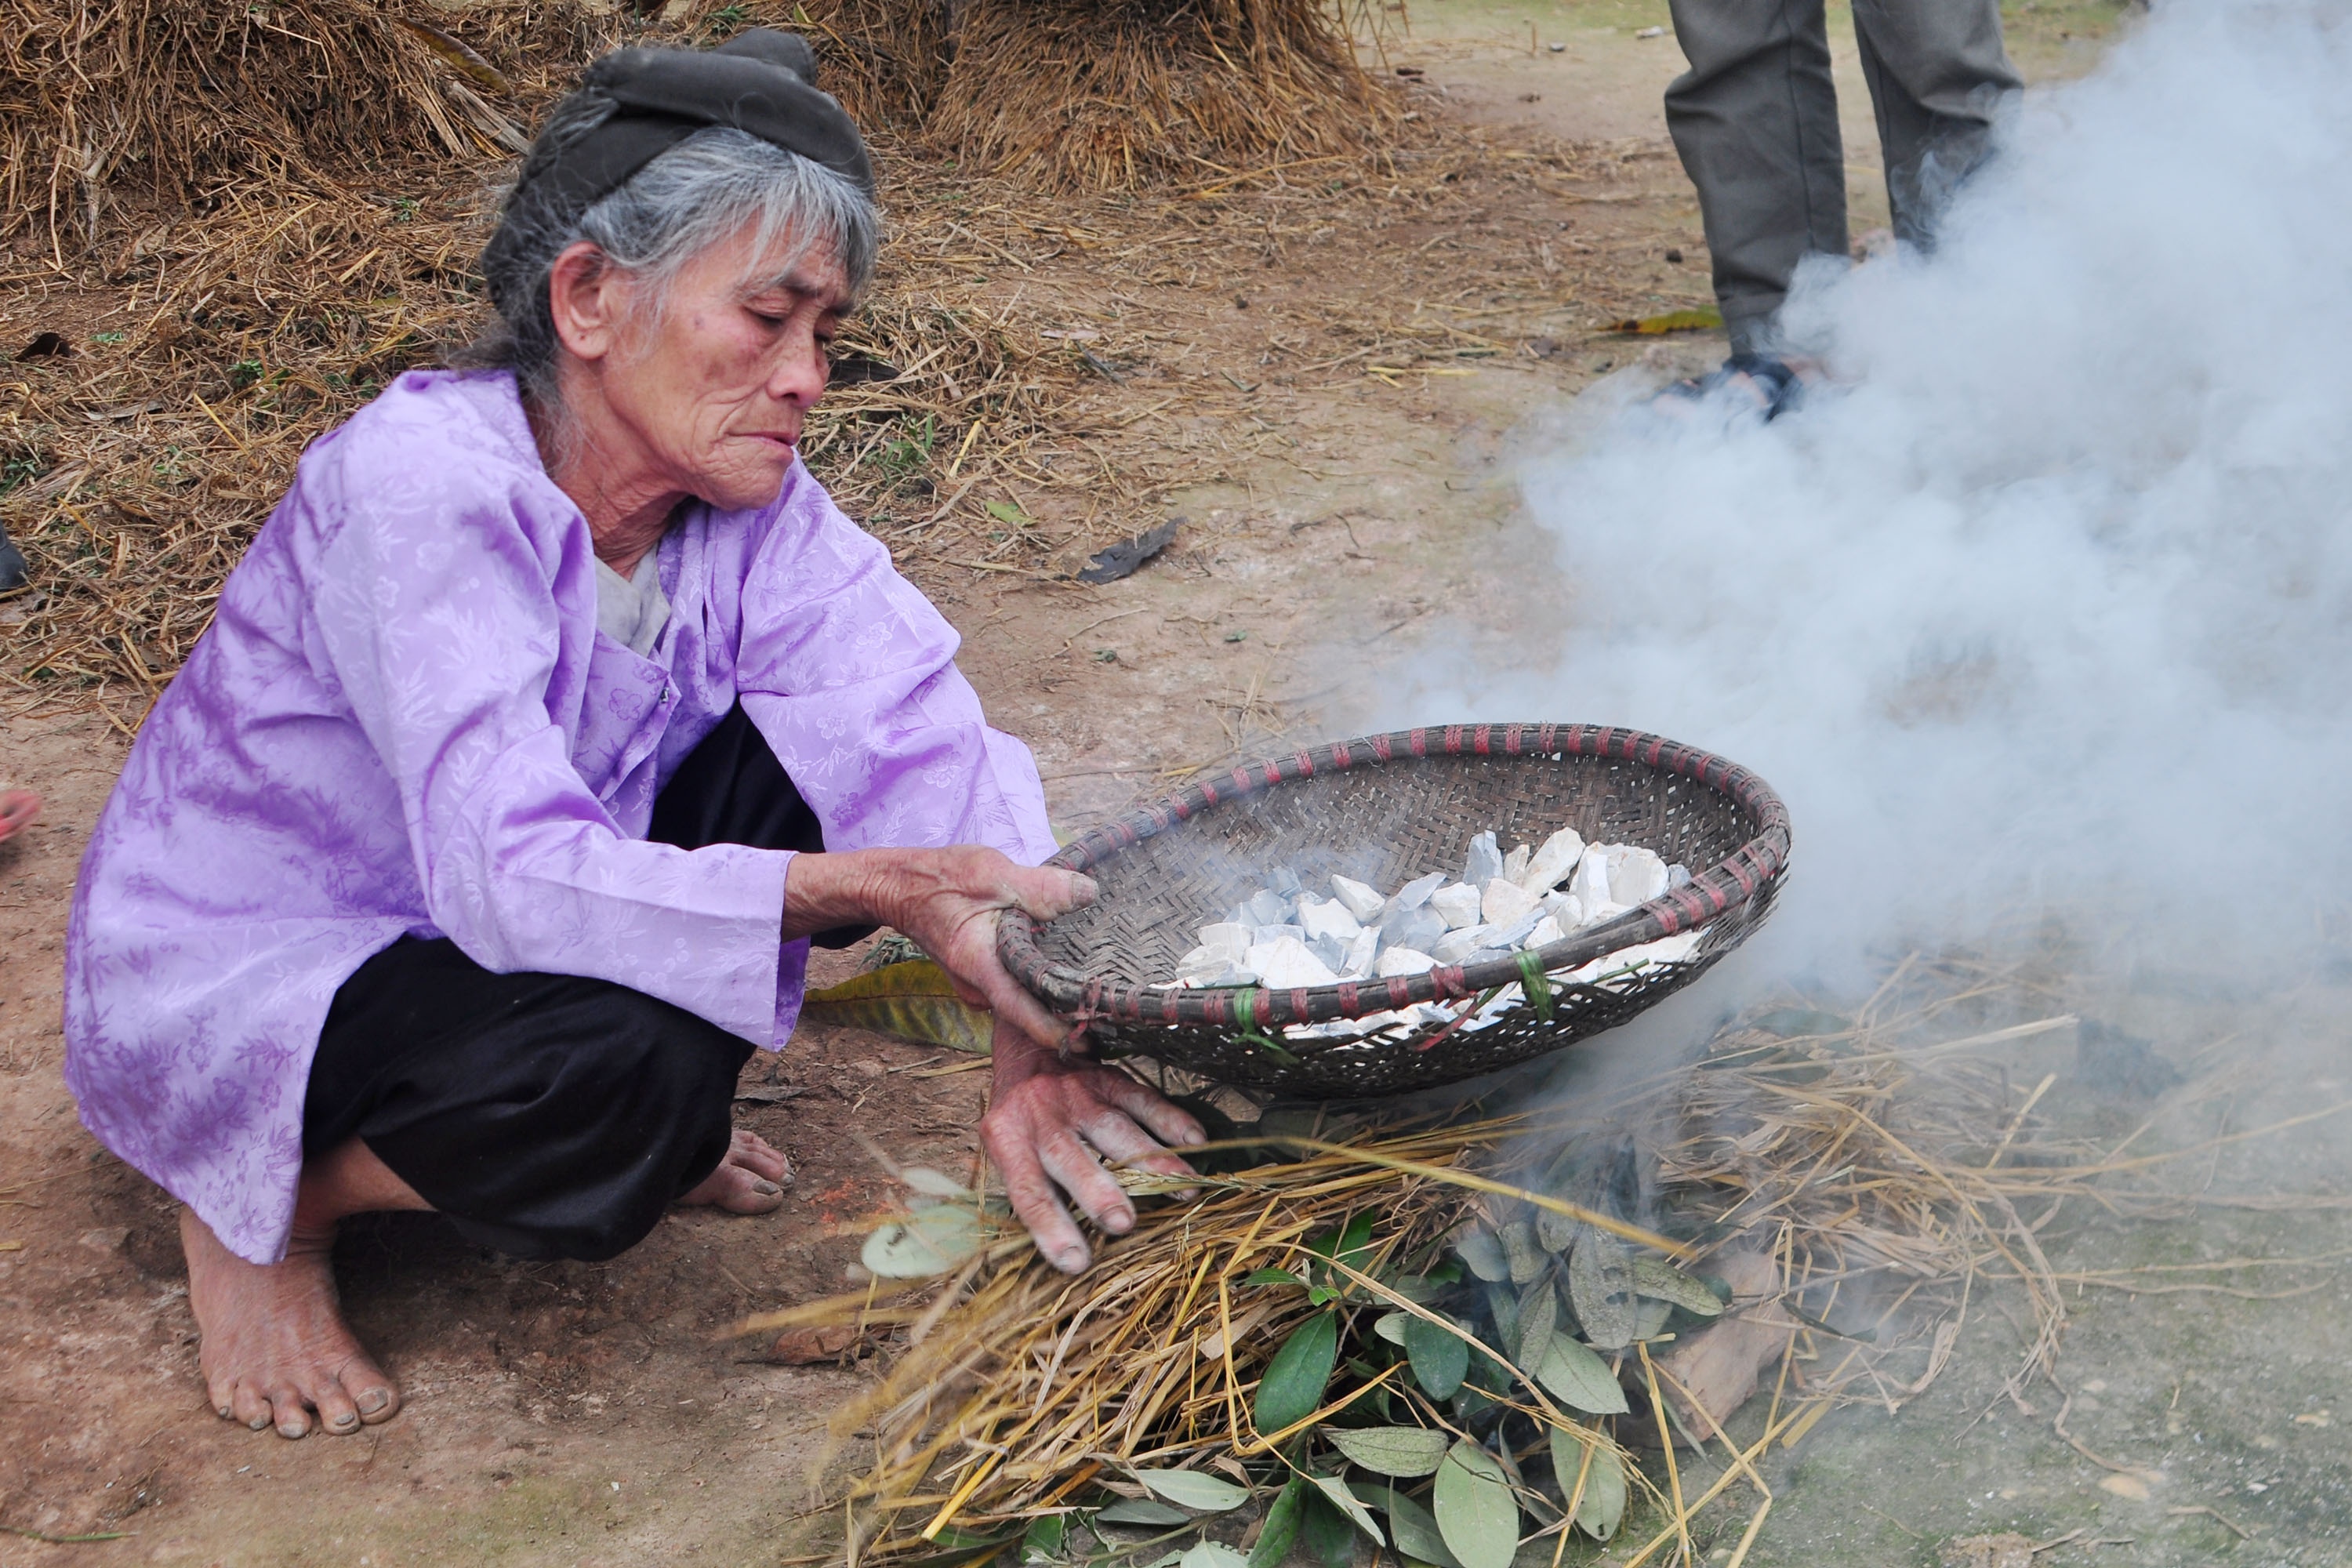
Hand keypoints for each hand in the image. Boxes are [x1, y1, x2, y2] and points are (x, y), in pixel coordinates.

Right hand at [782, 845, 1092, 1047]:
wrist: (902, 887)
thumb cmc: (943, 879)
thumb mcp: (993, 873)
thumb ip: (1040, 887)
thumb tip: (1088, 894)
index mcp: (981, 966)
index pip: (1022, 1011)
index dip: (1056, 1029)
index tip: (1091, 1038)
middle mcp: (978, 988)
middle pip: (1029, 1009)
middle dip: (1066, 1009)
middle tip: (1112, 1006)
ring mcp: (979, 987)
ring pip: (1024, 997)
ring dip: (1054, 991)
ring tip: (1099, 986)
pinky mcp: (983, 979)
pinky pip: (1016, 986)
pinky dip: (1038, 978)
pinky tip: (1067, 964)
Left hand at [981, 1019, 1205, 1272]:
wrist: (1028, 1050)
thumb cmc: (1021, 1119)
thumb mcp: (1008, 1151)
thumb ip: (1036, 1190)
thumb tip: (1069, 1251)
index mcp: (1008, 1139)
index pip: (1028, 1190)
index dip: (1050, 1227)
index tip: (1075, 1261)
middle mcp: (1042, 1116)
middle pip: (1071, 1158)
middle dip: (1097, 1192)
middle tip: (1122, 1223)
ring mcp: (1079, 1095)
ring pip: (1115, 1130)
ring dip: (1151, 1161)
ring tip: (1183, 1189)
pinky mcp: (1110, 1080)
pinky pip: (1143, 1100)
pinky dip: (1171, 1119)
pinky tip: (1195, 1141)